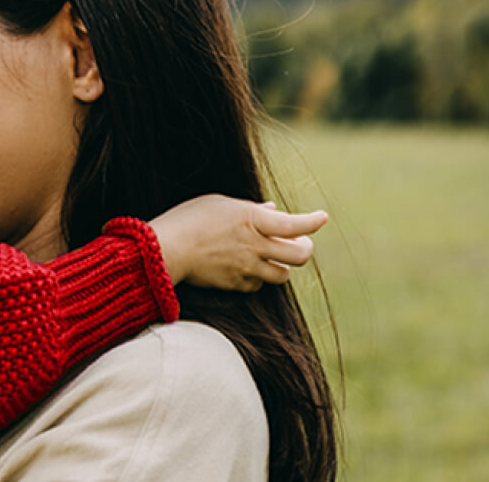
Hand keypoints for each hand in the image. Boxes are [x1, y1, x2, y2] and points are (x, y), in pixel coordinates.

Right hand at [148, 195, 328, 291]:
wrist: (166, 249)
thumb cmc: (189, 219)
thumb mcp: (220, 204)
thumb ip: (250, 209)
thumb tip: (272, 210)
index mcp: (253, 220)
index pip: (295, 224)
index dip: (313, 221)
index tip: (322, 217)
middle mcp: (255, 246)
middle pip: (299, 256)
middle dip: (304, 249)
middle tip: (300, 243)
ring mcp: (247, 268)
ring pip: (282, 275)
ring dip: (282, 265)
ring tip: (272, 256)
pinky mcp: (235, 284)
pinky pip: (257, 284)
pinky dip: (258, 277)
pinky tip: (247, 267)